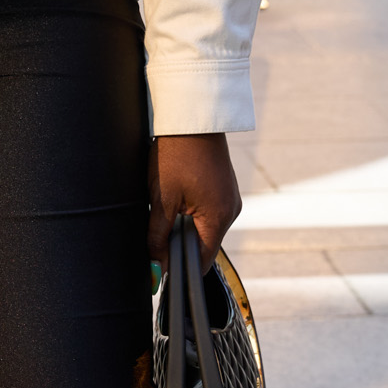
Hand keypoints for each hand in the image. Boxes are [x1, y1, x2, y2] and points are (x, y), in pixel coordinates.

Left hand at [148, 132, 239, 274]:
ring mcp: (230, 199)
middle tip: (156, 231)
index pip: (201, 261)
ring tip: (166, 208)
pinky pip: (208, 212)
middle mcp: (231, 211)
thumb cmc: (176, 154)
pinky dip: (191, 213)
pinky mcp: (225, 189)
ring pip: (204, 228)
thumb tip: (156, 269)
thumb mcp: (162, 198)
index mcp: (219, 218)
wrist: (192, 117)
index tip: (158, 268)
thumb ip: (158, 236)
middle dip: (179, 245)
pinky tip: (176, 198)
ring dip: (184, 227)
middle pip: (203, 245)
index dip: (179, 268)